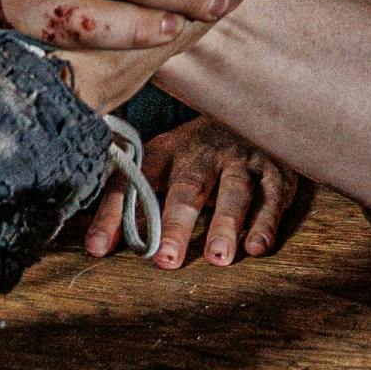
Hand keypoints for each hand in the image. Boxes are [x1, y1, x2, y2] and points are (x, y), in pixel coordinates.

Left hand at [82, 116, 308, 268]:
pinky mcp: (276, 172)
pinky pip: (272, 196)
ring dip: (225, 224)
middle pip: (188, 189)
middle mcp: (203, 154)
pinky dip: (266, 221)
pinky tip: (258, 246)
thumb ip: (133, 199)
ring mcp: (242, 161)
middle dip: (176, 224)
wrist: (253, 111)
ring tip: (218, 258)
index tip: (97, 248)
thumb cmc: (197, 153)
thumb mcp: (164, 163)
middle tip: (167, 259)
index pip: (134, 181)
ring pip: (234, 192)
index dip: (114, 213)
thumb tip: (94, 245)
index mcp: (167, 151)